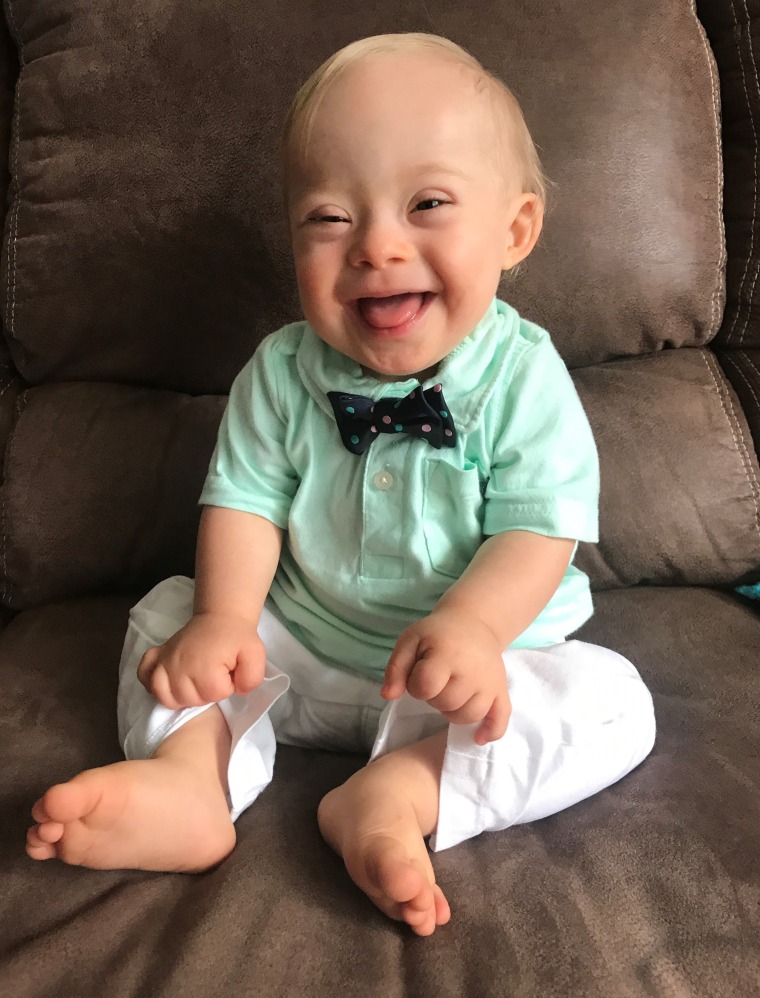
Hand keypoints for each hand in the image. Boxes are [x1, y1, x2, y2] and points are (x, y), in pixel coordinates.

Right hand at [137, 611, 265, 709]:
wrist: (221, 617)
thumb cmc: (237, 637)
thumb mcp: (255, 655)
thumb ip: (251, 678)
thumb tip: (237, 691)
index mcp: (205, 667)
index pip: (215, 695)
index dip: (227, 687)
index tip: (230, 672)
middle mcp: (179, 666)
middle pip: (190, 700)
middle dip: (207, 692)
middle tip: (214, 674)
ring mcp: (164, 661)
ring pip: (166, 697)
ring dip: (182, 694)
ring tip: (195, 682)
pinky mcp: (156, 656)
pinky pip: (144, 677)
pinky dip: (153, 683)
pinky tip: (167, 682)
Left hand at [381, 608, 510, 744]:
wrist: (473, 623)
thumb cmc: (437, 634)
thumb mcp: (410, 640)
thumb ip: (395, 668)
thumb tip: (388, 696)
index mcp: (448, 654)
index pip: (426, 686)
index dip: (416, 685)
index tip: (418, 674)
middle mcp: (473, 670)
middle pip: (447, 703)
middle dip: (434, 697)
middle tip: (437, 680)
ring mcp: (490, 682)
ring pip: (469, 716)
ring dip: (454, 711)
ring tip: (450, 692)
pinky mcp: (501, 690)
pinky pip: (500, 718)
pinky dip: (490, 731)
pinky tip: (478, 737)